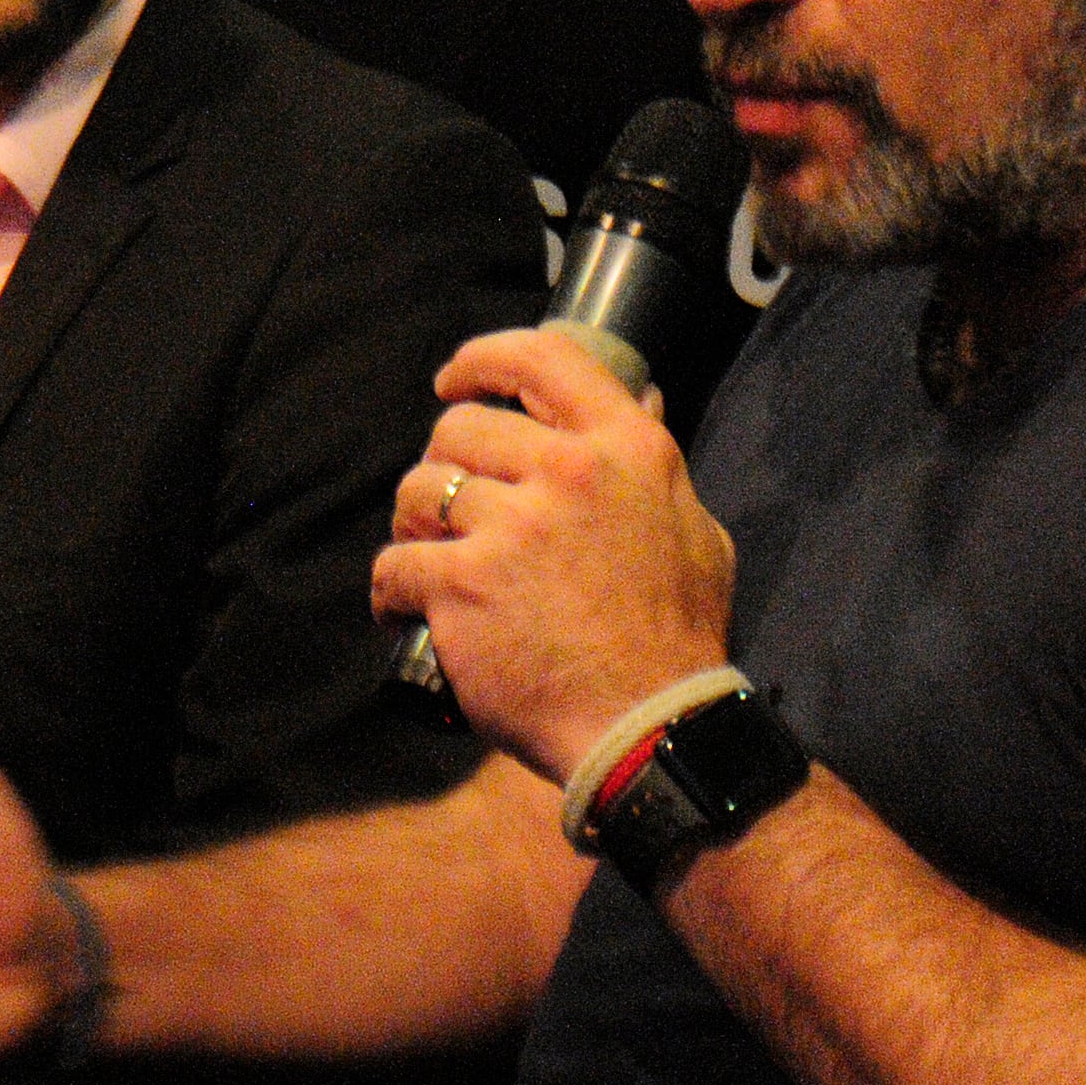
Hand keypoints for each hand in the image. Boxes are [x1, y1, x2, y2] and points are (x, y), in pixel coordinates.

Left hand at [371, 326, 735, 780]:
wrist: (648, 728)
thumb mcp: (695, 528)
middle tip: (453, 512)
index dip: (484, 359)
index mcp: (627, 449)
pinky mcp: (463, 585)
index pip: (542, 356)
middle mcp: (568, 474)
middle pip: (461, 429)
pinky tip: (403, 609)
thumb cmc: (674, 637)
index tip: (455, 379)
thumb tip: (642, 395)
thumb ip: (654, 465)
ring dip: (414, 524)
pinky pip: (394, 563)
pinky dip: (391, 589)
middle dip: (445, 466)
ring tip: (432, 560)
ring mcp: (513, 528)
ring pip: (419, 490)